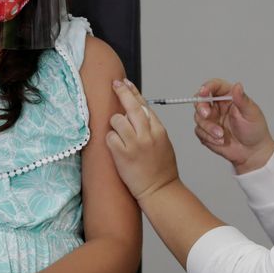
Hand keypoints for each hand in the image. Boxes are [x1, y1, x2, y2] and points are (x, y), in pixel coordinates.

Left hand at [105, 79, 179, 200]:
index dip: (132, 91)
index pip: (143, 104)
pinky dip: (111, 140)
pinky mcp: (122, 154)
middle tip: (114, 84)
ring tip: (119, 134)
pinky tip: (116, 147)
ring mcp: (134, 144)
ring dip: (114, 124)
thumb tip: (136, 111)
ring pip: (117, 119)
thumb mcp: (163, 142)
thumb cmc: (161, 169)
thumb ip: (151, 126)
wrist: (160, 190)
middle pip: (131, 105)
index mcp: (159, 129)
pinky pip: (110, 137)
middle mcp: (147, 134)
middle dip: (121, 92)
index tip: (124, 82)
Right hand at [194, 79, 273, 173]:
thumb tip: (237, 86)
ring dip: (208, 127)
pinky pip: (199, 131)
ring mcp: (211, 119)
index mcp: (228, 97)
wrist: (252, 152)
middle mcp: (218, 106)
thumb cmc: (255, 131)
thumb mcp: (251, 113)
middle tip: (207, 115)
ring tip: (221, 135)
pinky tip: (220, 141)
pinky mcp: (206, 131)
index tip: (203, 92)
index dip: (207, 87)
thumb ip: (242, 99)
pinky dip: (208, 137)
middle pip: (200, 100)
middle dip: (201, 108)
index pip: (214, 86)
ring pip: (198, 117)